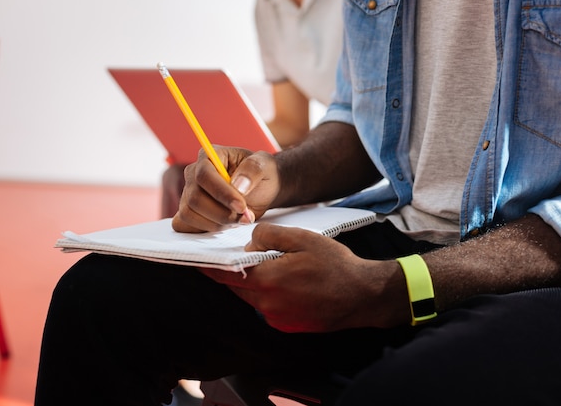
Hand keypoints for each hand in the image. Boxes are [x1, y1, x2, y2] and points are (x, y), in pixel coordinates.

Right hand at [172, 147, 279, 232]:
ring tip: (239, 220)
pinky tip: (227, 224)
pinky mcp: (189, 211)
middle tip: (246, 217)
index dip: (221, 194)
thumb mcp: (265, 166)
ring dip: (218, 223)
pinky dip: (207, 228)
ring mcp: (188, 193)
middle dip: (222, 213)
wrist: (263, 190)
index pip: (204, 175)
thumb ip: (253, 170)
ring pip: (190, 214)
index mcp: (209, 156)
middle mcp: (194, 173)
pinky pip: (186, 225)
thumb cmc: (262, 174)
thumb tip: (237, 184)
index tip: (241, 207)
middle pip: (195, 199)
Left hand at [200, 223, 410, 332]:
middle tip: (237, 257)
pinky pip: (268, 307)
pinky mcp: (288, 326)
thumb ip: (270, 236)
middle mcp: (268, 304)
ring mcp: (278, 318)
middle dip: (234, 273)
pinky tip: (289, 283)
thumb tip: (251, 242)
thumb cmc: (336, 265)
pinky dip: (269, 294)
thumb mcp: (302, 238)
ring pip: (254, 297)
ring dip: (255, 283)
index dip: (210, 268)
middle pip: (238, 287)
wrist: (363, 295)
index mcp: (268, 281)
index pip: (227, 275)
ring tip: (273, 267)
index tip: (197, 262)